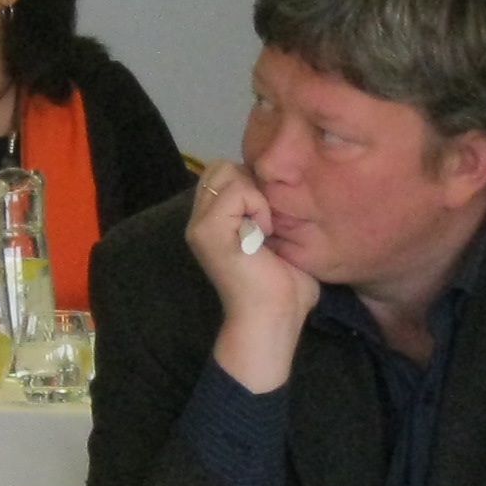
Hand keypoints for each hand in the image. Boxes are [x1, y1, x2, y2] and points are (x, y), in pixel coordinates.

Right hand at [185, 156, 317, 392]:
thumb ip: (272, 212)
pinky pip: (236, 189)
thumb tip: (286, 189)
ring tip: (263, 228)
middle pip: (222, 165)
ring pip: (226, 170)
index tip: (269, 220)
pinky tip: (262, 234)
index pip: (225, 172)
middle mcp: (199, 219)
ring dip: (254, 194)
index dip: (252, 184)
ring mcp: (199, 225)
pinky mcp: (207, 230)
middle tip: (265, 221)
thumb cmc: (284, 291)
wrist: (272, 319)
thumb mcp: (280, 241)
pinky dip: (257, 206)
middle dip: (251, 183)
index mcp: (213, 222)